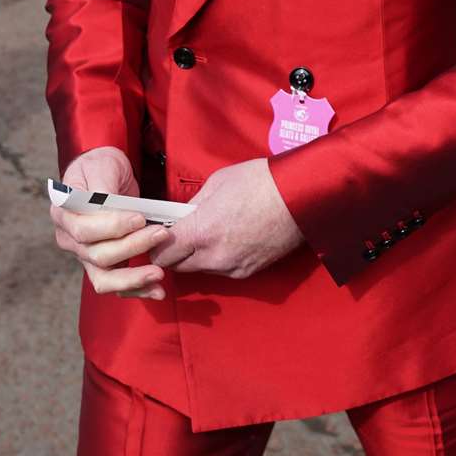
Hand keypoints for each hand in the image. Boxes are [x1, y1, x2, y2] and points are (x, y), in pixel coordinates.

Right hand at [50, 146, 170, 300]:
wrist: (105, 174)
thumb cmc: (100, 166)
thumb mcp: (102, 166)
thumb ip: (102, 185)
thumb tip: (105, 203)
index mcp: (63, 214)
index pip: (84, 230)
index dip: (113, 227)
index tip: (140, 218)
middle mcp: (69, 240)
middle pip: (98, 255)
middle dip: (132, 247)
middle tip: (161, 234)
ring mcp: (85, 256)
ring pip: (104, 279)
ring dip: (133, 278)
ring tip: (158, 274)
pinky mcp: (103, 266)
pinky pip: (116, 286)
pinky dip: (137, 290)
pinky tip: (157, 290)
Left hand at [150, 158, 303, 279]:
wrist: (300, 196)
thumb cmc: (261, 182)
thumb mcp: (217, 182)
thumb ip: (194, 204)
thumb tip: (183, 215)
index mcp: (202, 231)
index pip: (162, 253)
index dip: (156, 244)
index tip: (157, 235)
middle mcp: (214, 256)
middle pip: (177, 267)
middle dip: (173, 252)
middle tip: (179, 234)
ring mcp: (233, 268)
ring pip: (200, 270)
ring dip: (196, 257)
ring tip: (208, 233)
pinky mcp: (249, 272)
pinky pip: (222, 271)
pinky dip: (218, 259)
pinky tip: (228, 239)